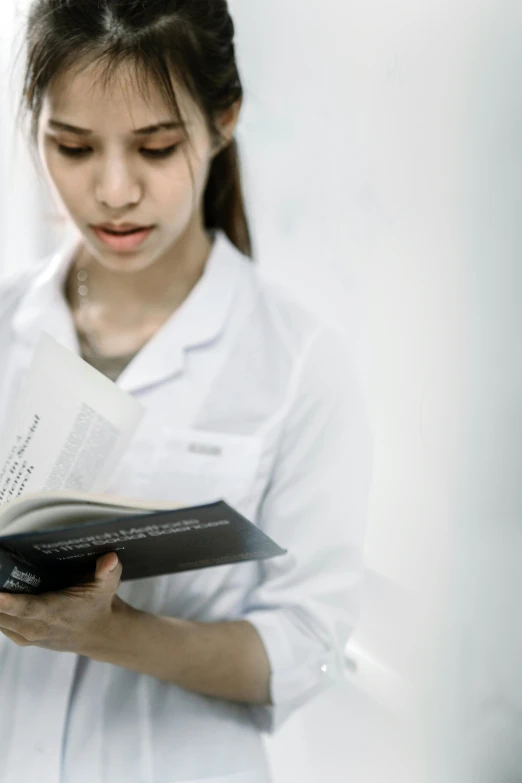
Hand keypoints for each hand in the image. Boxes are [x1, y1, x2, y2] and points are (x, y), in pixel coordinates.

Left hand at [0, 552, 123, 655]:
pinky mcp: (23, 637)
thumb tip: (110, 558)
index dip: (7, 602)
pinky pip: (1, 625)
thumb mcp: (108, 586)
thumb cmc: (100, 606)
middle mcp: (37, 627)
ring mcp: (28, 635)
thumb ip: (108, 571)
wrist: (100, 635)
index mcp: (54, 612)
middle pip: (3, 615)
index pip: (26, 608)